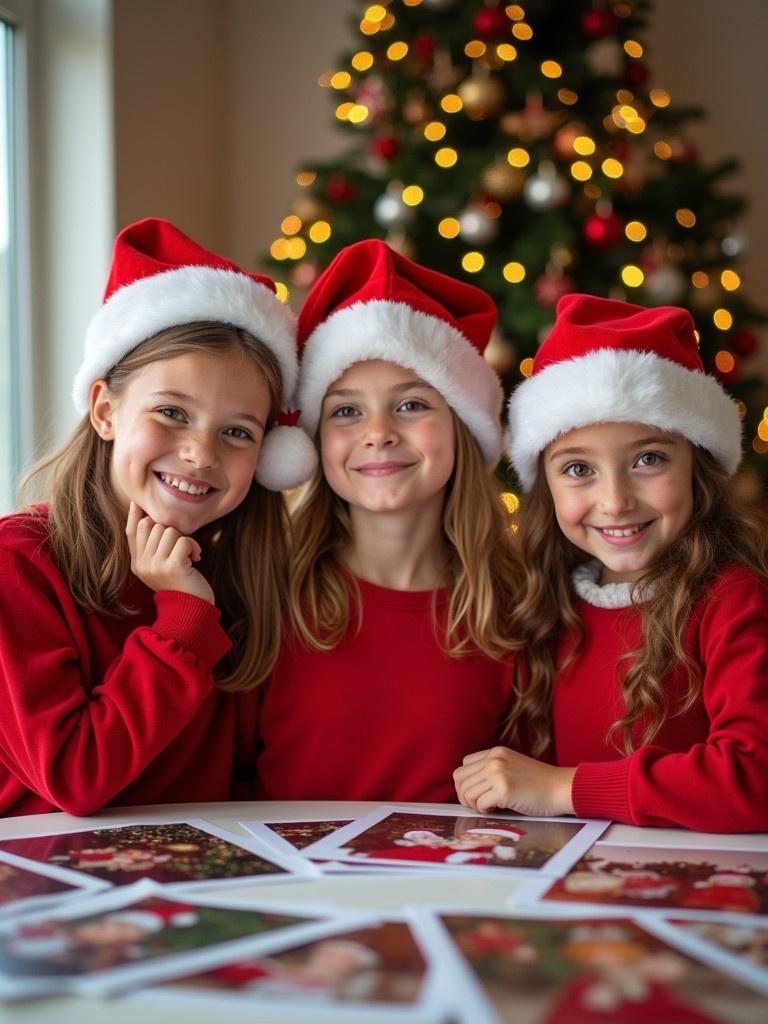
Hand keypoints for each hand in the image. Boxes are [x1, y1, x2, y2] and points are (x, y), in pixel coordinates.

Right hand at [126, 502, 213, 603]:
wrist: (192, 611)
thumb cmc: (180, 584)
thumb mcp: (160, 566)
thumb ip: (151, 546)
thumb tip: (144, 517)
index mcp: (137, 564)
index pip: (131, 532)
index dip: (134, 516)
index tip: (136, 503)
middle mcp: (143, 564)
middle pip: (153, 526)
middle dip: (171, 531)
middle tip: (181, 546)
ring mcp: (156, 566)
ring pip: (168, 531)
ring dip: (185, 539)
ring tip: (190, 554)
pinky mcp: (172, 566)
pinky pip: (182, 540)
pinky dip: (193, 545)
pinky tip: (196, 558)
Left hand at [453, 746, 575, 817]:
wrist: (560, 788)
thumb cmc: (538, 783)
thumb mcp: (512, 765)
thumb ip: (491, 769)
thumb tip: (467, 787)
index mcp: (495, 752)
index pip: (463, 766)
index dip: (465, 783)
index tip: (474, 794)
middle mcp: (494, 760)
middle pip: (460, 779)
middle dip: (465, 795)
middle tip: (477, 805)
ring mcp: (498, 773)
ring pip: (467, 793)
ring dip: (475, 804)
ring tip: (489, 807)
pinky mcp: (503, 790)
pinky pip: (479, 804)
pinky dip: (484, 810)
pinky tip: (497, 809)